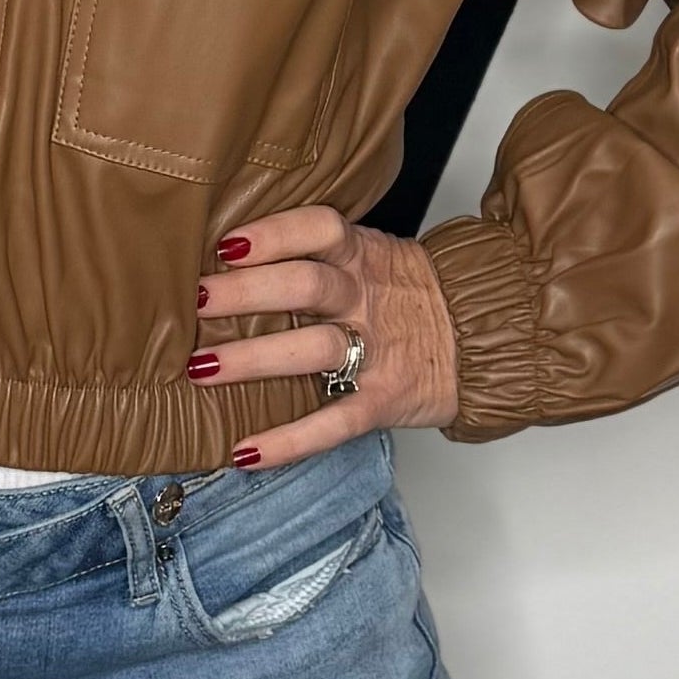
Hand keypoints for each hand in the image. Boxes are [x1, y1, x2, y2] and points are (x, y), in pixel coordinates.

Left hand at [191, 206, 458, 466]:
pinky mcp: (382, 402)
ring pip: (312, 349)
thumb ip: (318, 253)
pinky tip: (246, 450)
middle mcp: (366, 298)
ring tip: (201, 368)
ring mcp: (376, 351)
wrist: (482, 339)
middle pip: (306, 285)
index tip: (227, 243)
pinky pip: (333, 422)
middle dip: (246, 292)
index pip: (321, 228)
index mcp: (363, 255)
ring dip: (252, 358)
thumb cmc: (408, 294)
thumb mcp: (374, 255)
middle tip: (196, 299)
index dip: (274, 233)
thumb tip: (226, 254)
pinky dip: (288, 440)